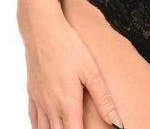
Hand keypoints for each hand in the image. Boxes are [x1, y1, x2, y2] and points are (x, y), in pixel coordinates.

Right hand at [24, 11, 122, 128]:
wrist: (43, 31)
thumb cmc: (69, 47)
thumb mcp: (92, 71)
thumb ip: (104, 100)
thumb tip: (117, 123)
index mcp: (68, 104)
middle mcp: (51, 107)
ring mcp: (39, 101)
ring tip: (65, 128)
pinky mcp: (32, 93)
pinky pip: (33, 120)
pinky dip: (39, 128)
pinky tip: (45, 127)